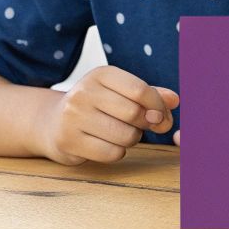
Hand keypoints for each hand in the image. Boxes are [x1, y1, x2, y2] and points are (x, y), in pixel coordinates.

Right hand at [32, 65, 177, 164]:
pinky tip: (108, 144)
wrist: (53, 122)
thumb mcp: (121, 92)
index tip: (162, 116)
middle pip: (135, 114)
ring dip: (132, 139)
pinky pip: (112, 153)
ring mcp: (73, 118)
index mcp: (100, 75)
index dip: (159, 107)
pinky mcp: (68, 142)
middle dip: (146, 124)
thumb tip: (176, 100)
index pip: (141, 90)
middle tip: (142, 127)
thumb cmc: (98, 106)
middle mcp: (83, 93)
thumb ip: (151, 95)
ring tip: (121, 133)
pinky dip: (118, 152)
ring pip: (126, 136)